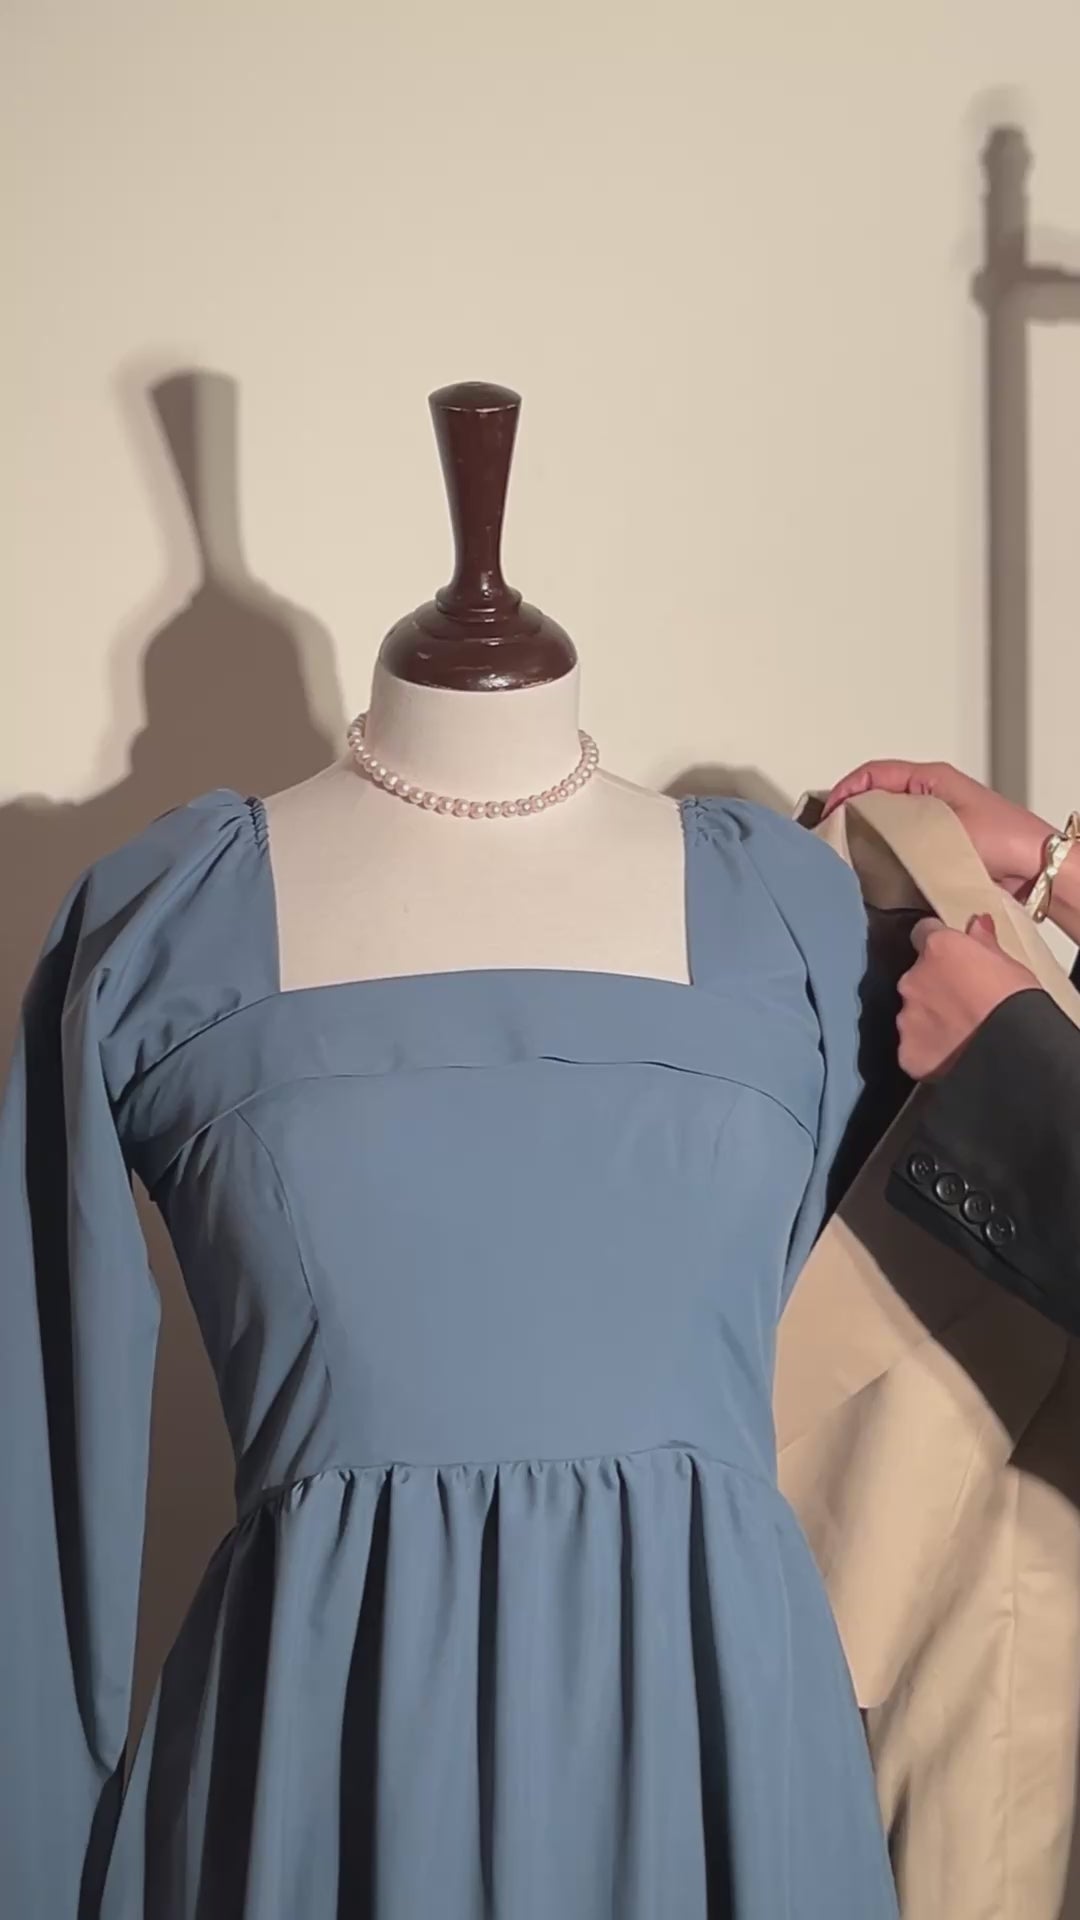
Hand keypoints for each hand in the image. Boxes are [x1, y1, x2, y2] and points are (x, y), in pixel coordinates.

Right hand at [822, 760, 1048, 897]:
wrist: (1036, 869)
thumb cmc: (1005, 839)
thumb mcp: (942, 821)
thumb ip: (898, 822)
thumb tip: (863, 825)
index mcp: (931, 778)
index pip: (873, 773)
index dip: (844, 790)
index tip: (827, 813)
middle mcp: (931, 796)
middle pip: (876, 796)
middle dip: (850, 812)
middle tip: (832, 833)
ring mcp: (934, 821)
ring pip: (887, 822)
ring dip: (868, 834)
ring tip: (850, 852)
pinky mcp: (939, 845)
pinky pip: (902, 844)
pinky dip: (886, 853)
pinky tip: (878, 868)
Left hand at [897, 913, 1038, 1080]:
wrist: (1013, 1052)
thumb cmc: (1017, 1004)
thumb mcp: (1010, 965)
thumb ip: (984, 943)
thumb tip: (977, 924)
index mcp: (938, 949)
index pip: (924, 933)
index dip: (940, 945)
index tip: (954, 956)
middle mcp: (914, 979)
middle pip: (917, 976)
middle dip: (934, 986)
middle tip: (963, 1002)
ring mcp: (907, 1017)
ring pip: (913, 1012)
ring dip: (930, 1017)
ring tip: (961, 1032)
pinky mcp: (907, 1051)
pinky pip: (913, 1046)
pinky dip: (928, 1048)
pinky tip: (952, 1055)